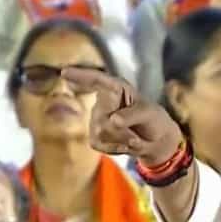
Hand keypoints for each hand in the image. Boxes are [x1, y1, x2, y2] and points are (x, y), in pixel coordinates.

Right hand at [60, 67, 184, 167]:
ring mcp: (96, 119)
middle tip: (138, 136)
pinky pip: (99, 144)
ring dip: (121, 140)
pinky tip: (125, 145)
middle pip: (102, 117)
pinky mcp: (95, 136)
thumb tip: (112, 120)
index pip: (97, 80)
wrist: (156, 142)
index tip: (64, 73)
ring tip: (135, 138)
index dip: (80, 75)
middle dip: (121, 131)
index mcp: (117, 88)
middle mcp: (103, 101)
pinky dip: (116, 148)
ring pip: (101, 132)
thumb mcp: (149, 113)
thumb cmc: (154, 120)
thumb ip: (132, 114)